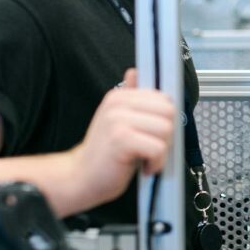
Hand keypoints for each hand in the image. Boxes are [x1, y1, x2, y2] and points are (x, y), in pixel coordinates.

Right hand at [67, 69, 176, 209]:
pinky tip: (144, 167)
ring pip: (166, 129)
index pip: (163, 98)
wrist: (80, 177)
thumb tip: (135, 72)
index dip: (165, 120)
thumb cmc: (104, 153)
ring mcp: (117, 120)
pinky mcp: (121, 139)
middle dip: (167, 135)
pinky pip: (158, 148)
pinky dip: (157, 163)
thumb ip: (131, 99)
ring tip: (145, 158)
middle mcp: (117, 104)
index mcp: (119, 97)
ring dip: (162, 151)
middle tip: (150, 148)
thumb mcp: (117, 121)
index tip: (153, 136)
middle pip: (168, 112)